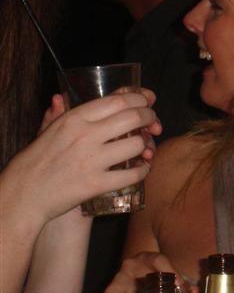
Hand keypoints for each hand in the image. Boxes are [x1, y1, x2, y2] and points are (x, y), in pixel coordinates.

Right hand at [3, 92, 160, 224]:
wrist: (23, 196)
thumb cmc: (34, 163)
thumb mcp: (45, 132)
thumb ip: (57, 114)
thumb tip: (61, 96)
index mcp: (73, 119)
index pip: (117, 100)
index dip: (139, 99)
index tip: (146, 102)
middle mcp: (84, 136)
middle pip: (133, 118)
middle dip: (150, 118)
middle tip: (152, 123)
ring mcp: (91, 160)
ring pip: (136, 145)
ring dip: (146, 145)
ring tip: (145, 147)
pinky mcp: (96, 184)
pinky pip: (132, 174)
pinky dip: (143, 171)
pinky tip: (142, 168)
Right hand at [102, 252, 189, 292]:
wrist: (129, 279)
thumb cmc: (151, 278)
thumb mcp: (166, 276)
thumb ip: (183, 284)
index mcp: (145, 257)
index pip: (158, 259)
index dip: (170, 270)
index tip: (179, 283)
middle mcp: (129, 266)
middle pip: (148, 283)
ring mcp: (117, 281)